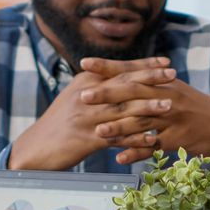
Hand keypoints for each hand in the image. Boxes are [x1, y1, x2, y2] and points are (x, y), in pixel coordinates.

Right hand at [7, 56, 174, 169]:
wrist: (35, 148)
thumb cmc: (59, 124)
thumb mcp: (75, 99)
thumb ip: (97, 88)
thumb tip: (121, 78)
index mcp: (84, 83)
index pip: (119, 69)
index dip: (143, 64)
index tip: (165, 61)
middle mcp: (85, 96)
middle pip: (123, 84)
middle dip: (150, 78)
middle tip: (174, 74)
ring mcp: (86, 118)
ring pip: (123, 110)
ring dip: (148, 107)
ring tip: (170, 105)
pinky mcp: (86, 139)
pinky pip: (117, 138)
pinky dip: (136, 139)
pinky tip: (153, 140)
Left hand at [84, 61, 209, 164]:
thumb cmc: (197, 109)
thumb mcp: (177, 91)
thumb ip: (152, 83)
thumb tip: (125, 73)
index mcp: (165, 83)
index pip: (132, 71)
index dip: (108, 67)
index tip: (84, 63)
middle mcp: (169, 98)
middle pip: (134, 94)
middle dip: (107, 94)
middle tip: (82, 96)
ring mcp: (174, 120)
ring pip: (142, 122)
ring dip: (118, 128)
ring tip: (97, 132)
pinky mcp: (179, 141)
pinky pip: (154, 148)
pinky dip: (137, 154)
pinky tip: (119, 159)